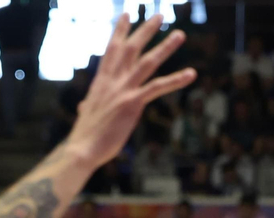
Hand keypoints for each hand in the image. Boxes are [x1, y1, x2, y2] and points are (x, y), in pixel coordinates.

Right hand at [66, 15, 197, 168]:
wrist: (82, 148)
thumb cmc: (84, 136)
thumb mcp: (87, 114)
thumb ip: (88, 106)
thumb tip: (84, 107)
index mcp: (101, 82)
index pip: (111, 50)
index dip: (120, 31)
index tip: (126, 14)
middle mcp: (112, 81)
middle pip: (131, 48)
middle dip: (146, 30)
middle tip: (160, 14)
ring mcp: (123, 90)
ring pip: (147, 62)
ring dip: (165, 47)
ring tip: (180, 34)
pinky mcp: (132, 103)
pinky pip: (157, 87)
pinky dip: (176, 80)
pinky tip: (191, 73)